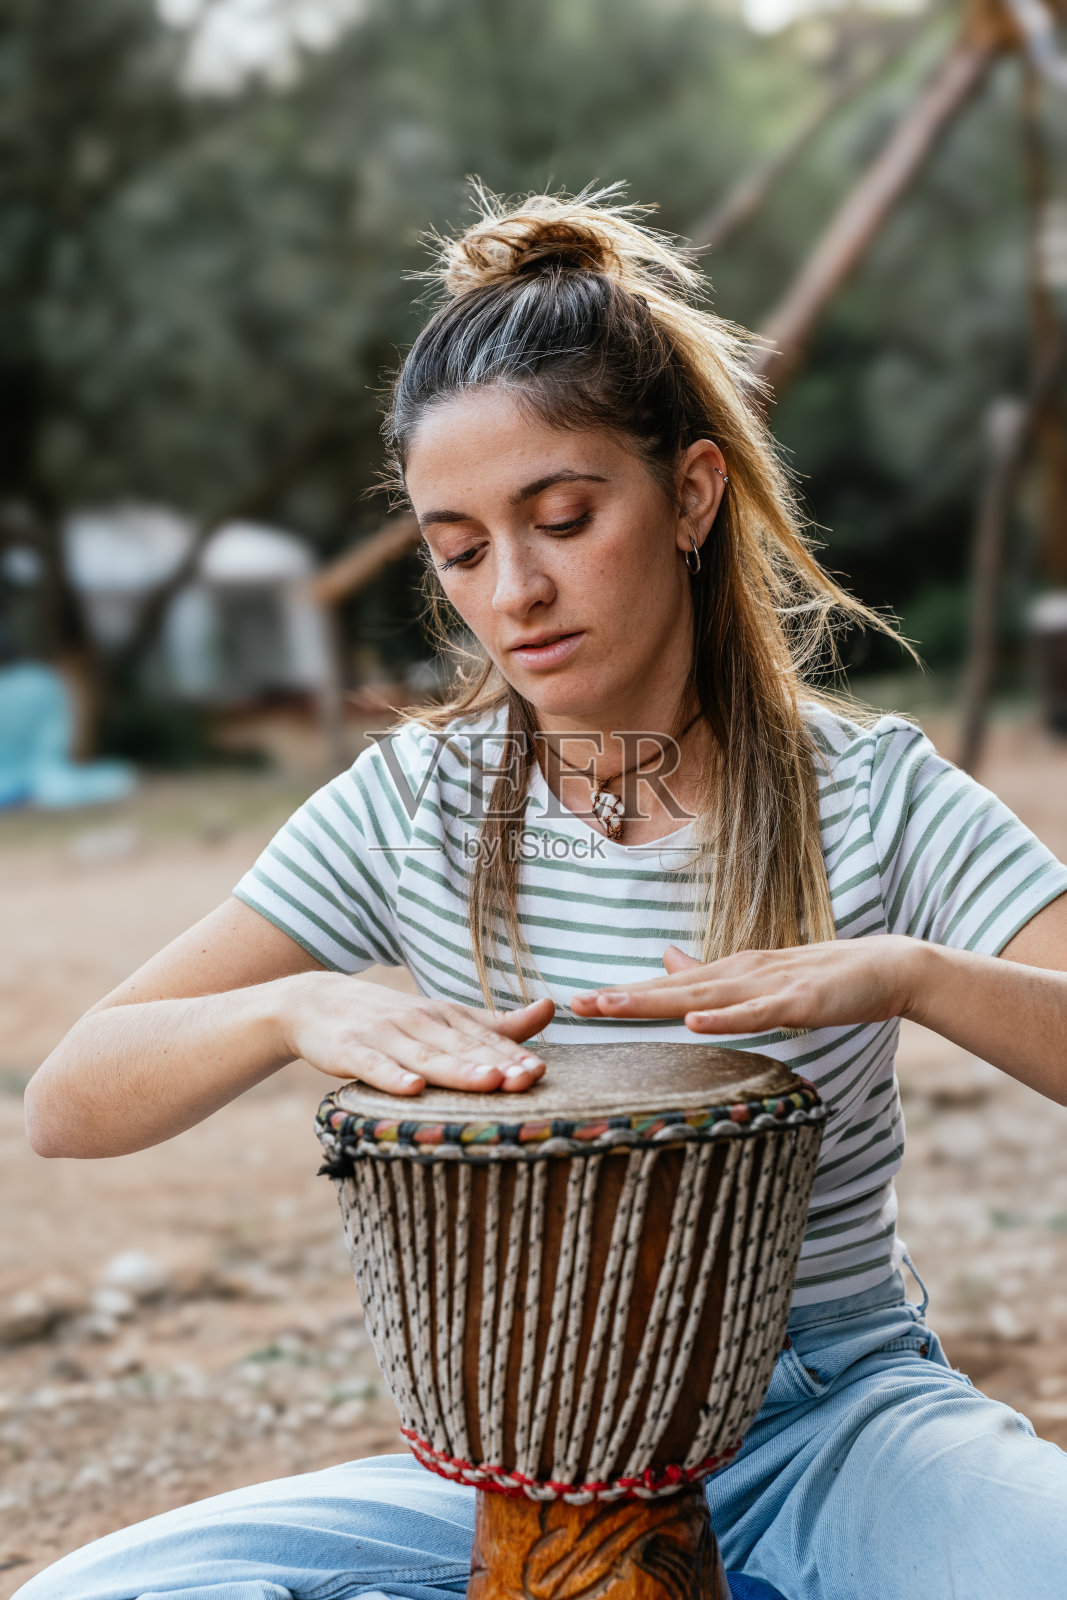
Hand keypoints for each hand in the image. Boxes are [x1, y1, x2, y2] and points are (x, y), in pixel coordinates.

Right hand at [281, 973, 553, 1095]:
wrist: (316, 1001)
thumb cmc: (390, 1019)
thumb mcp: (442, 1016)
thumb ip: (495, 1023)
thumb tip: (551, 1009)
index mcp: (445, 1017)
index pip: (484, 1039)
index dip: (512, 1055)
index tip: (539, 1072)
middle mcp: (419, 1023)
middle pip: (462, 1048)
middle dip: (496, 1064)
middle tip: (526, 1080)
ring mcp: (384, 1036)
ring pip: (426, 1057)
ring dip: (458, 1070)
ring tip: (488, 1082)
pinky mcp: (351, 1051)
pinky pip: (374, 1066)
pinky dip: (392, 1077)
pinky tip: (412, 1089)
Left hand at [568, 936, 923, 1034]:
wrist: (884, 967)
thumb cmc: (822, 977)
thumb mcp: (759, 975)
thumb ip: (714, 973)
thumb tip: (667, 957)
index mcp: (730, 973)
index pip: (669, 986)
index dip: (626, 994)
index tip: (581, 1001)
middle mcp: (740, 973)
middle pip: (673, 989)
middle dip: (625, 997)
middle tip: (576, 1003)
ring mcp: (768, 986)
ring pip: (703, 997)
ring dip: (657, 1001)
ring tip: (614, 1006)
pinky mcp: (797, 1001)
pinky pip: (755, 1013)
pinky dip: (724, 1018)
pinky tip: (693, 1023)